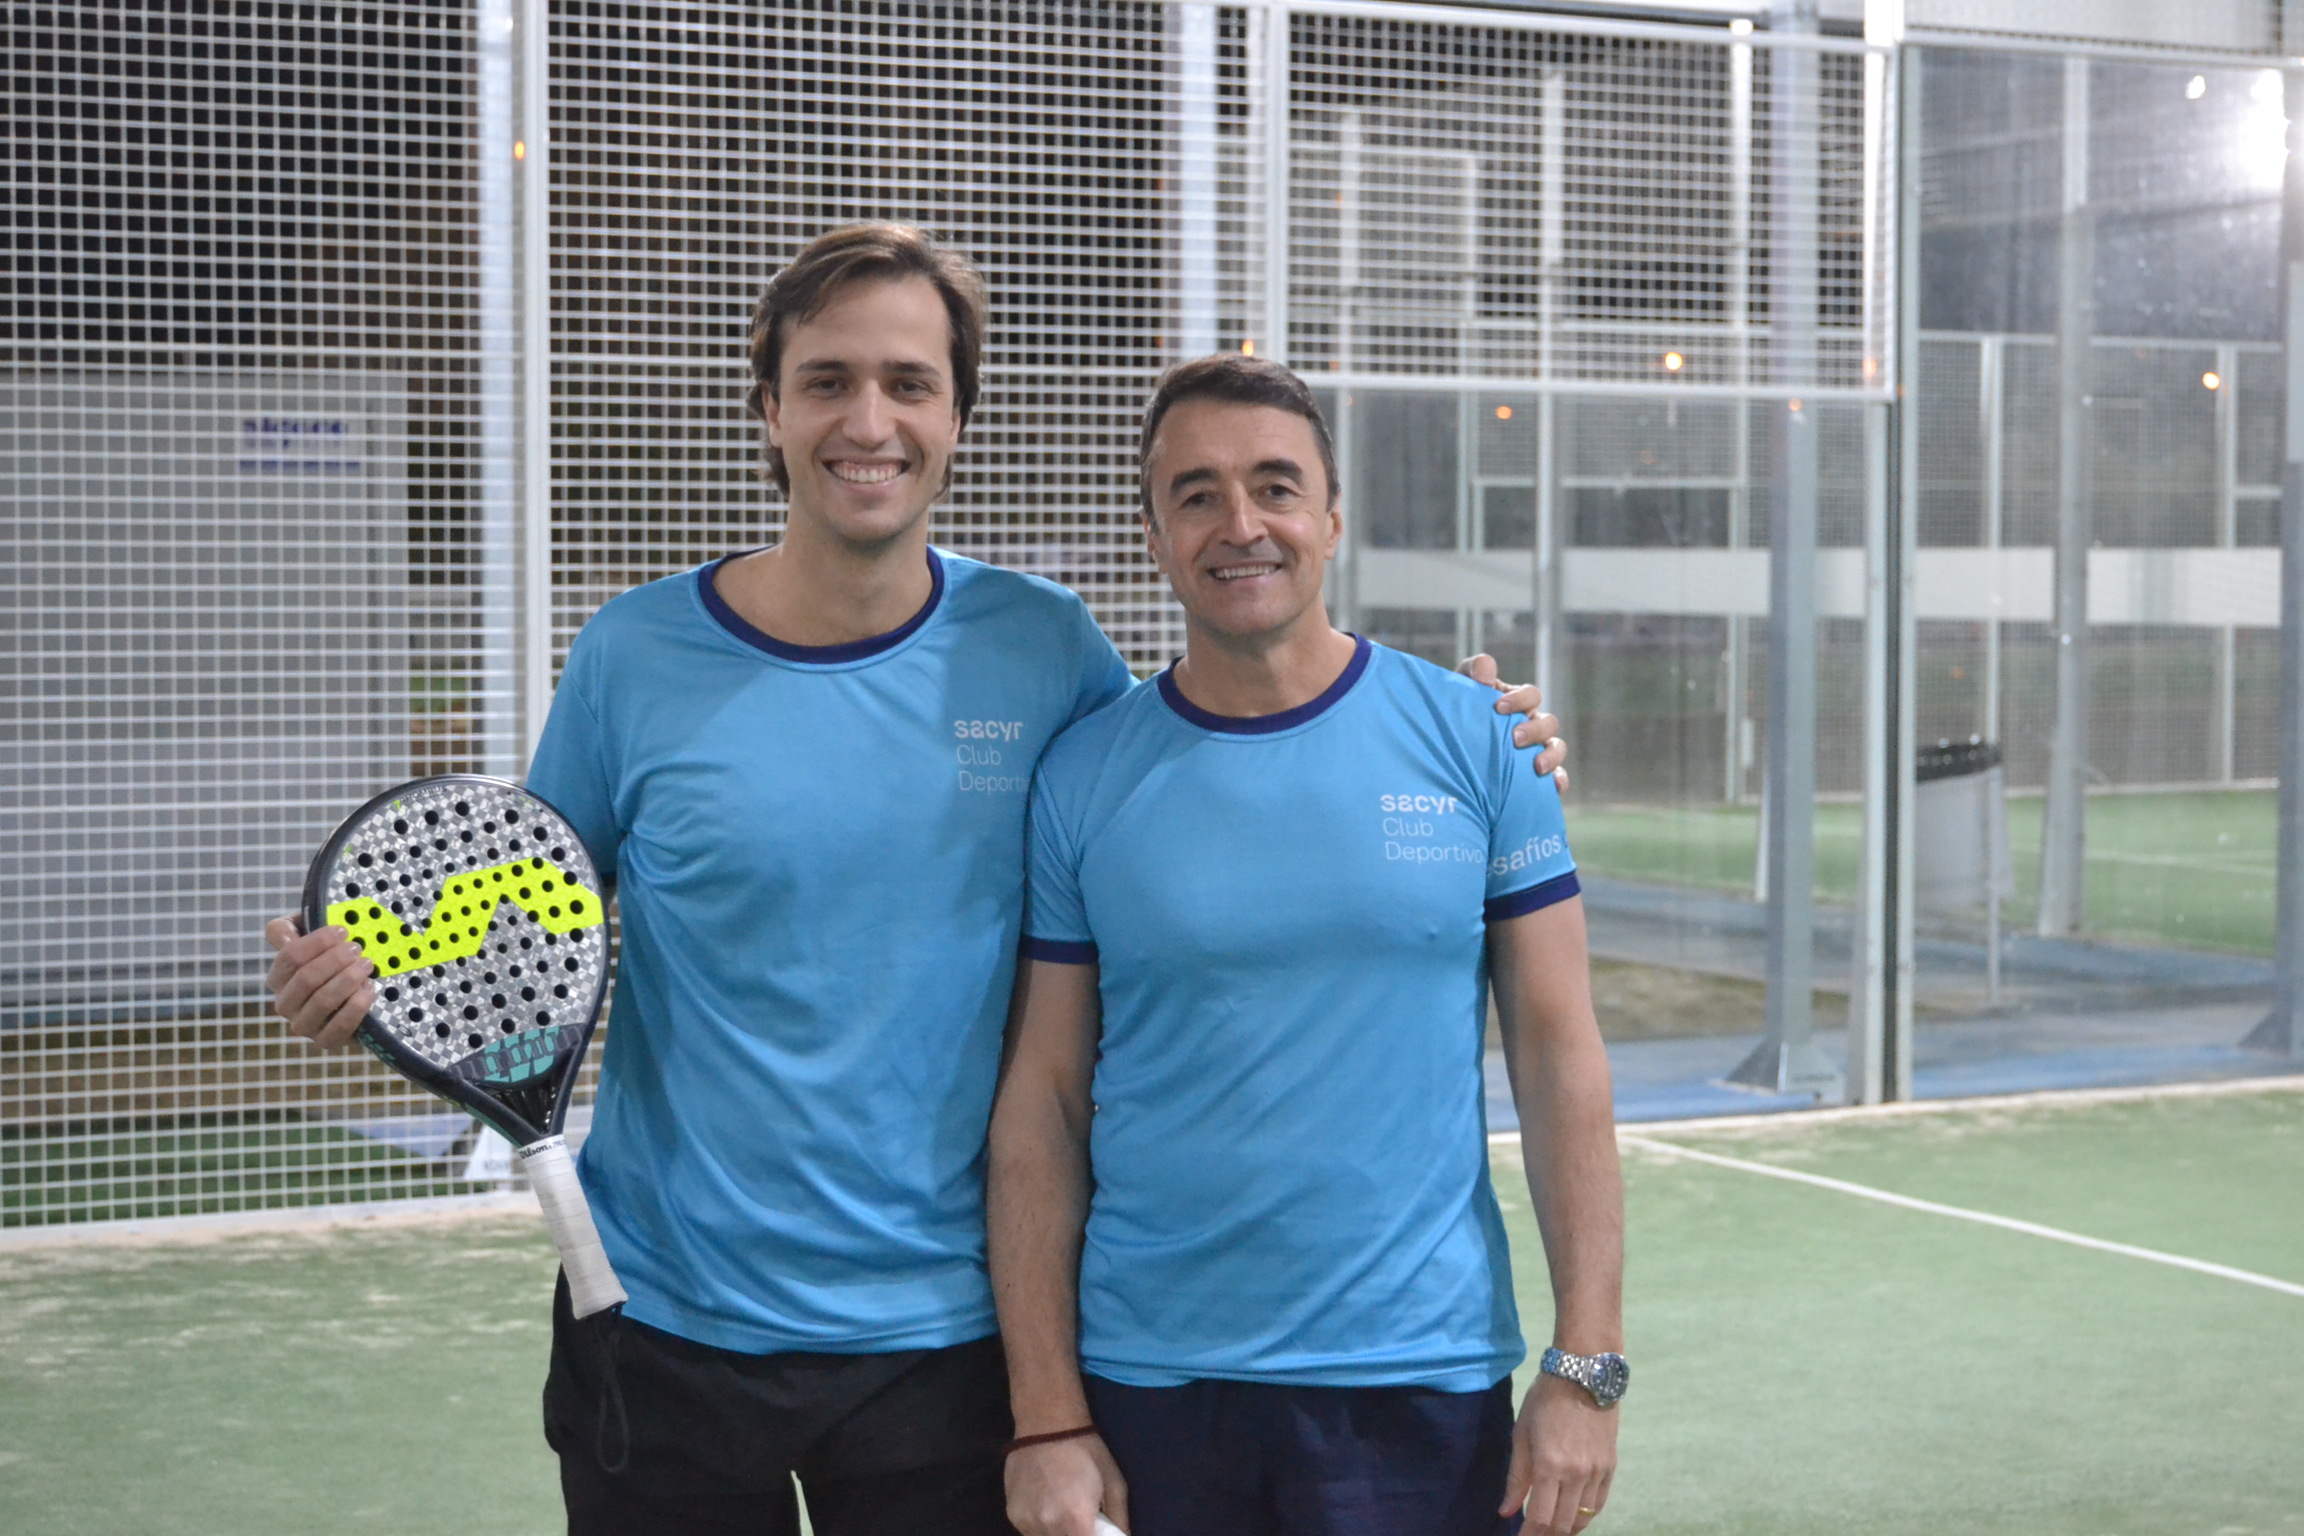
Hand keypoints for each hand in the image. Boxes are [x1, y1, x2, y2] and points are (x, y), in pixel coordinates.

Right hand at [264, 914, 374, 1049]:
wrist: (353, 992)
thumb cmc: (328, 957)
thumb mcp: (305, 933)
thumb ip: (286, 929)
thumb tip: (286, 938)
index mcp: (278, 978)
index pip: (290, 957)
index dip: (317, 942)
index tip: (342, 931)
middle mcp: (285, 1004)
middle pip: (306, 979)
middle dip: (335, 960)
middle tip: (357, 949)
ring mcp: (304, 1026)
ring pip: (322, 1001)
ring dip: (347, 980)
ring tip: (367, 965)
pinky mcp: (326, 1041)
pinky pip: (339, 1026)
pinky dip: (356, 1006)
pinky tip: (369, 988)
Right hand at [1005, 1435, 1129, 1535]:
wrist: (1047, 1423)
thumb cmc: (1086, 1451)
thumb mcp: (1114, 1482)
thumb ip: (1119, 1519)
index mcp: (1077, 1520)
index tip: (1094, 1530)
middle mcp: (1049, 1526)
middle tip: (1082, 1521)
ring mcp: (1027, 1522)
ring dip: (1057, 1534)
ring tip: (1064, 1513)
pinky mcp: (1012, 1515)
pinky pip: (1030, 1533)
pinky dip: (1041, 1528)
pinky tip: (1047, 1507)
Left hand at [1456, 653, 1569, 790]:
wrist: (1444, 748)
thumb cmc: (1455, 713)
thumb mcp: (1460, 688)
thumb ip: (1473, 671)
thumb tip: (1487, 670)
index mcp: (1516, 703)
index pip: (1531, 695)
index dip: (1520, 699)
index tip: (1499, 707)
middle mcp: (1531, 725)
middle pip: (1549, 723)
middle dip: (1535, 730)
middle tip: (1515, 738)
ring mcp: (1536, 750)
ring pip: (1557, 748)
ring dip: (1552, 755)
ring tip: (1537, 766)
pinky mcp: (1535, 775)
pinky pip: (1557, 777)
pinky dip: (1560, 779)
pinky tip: (1554, 786)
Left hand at [1501, 1372, 1616, 1535]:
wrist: (1583, 1375)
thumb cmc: (1545, 1400)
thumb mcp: (1522, 1435)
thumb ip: (1516, 1478)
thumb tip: (1506, 1512)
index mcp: (1549, 1466)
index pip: (1540, 1518)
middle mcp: (1576, 1474)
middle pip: (1563, 1524)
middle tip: (1534, 1535)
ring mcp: (1596, 1472)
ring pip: (1583, 1518)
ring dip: (1567, 1529)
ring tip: (1552, 1529)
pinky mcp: (1610, 1467)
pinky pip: (1599, 1503)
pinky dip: (1585, 1515)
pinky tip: (1573, 1515)